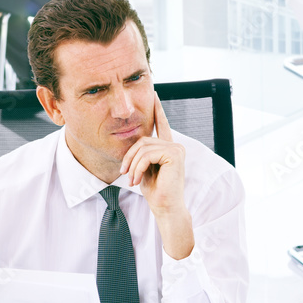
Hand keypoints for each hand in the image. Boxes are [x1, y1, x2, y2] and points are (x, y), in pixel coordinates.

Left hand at [120, 94, 194, 258]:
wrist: (165, 207)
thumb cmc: (155, 192)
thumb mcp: (144, 169)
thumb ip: (142, 154)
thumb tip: (134, 142)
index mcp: (169, 148)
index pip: (162, 125)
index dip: (158, 110)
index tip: (155, 95)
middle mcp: (175, 146)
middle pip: (143, 139)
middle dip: (130, 156)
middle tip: (125, 173)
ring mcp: (176, 149)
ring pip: (143, 147)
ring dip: (133, 164)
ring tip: (131, 179)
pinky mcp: (174, 154)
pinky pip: (147, 154)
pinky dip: (138, 167)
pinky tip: (137, 179)